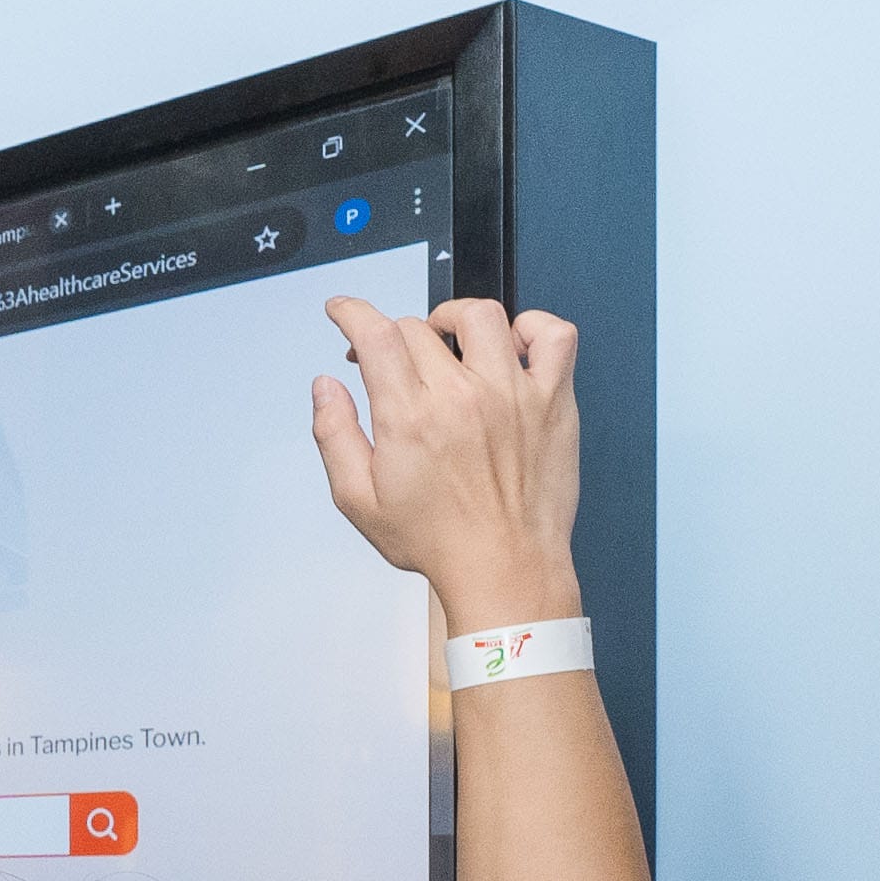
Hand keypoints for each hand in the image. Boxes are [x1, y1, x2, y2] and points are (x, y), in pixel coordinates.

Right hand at [308, 294, 585, 630]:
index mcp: (410, 418)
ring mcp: (512, 394)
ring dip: (453, 318)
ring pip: (481, 316)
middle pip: (418, 328)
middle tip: (393, 360)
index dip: (352, 312)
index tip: (344, 311)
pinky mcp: (553, 401)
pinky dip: (534, 327)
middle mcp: (461, 397)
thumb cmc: (439, 541)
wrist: (505, 569)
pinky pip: (554, 336)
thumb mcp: (359, 500)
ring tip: (446, 338)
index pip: (375, 334)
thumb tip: (325, 388)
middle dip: (393, 335)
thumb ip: (335, 435)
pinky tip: (513, 344)